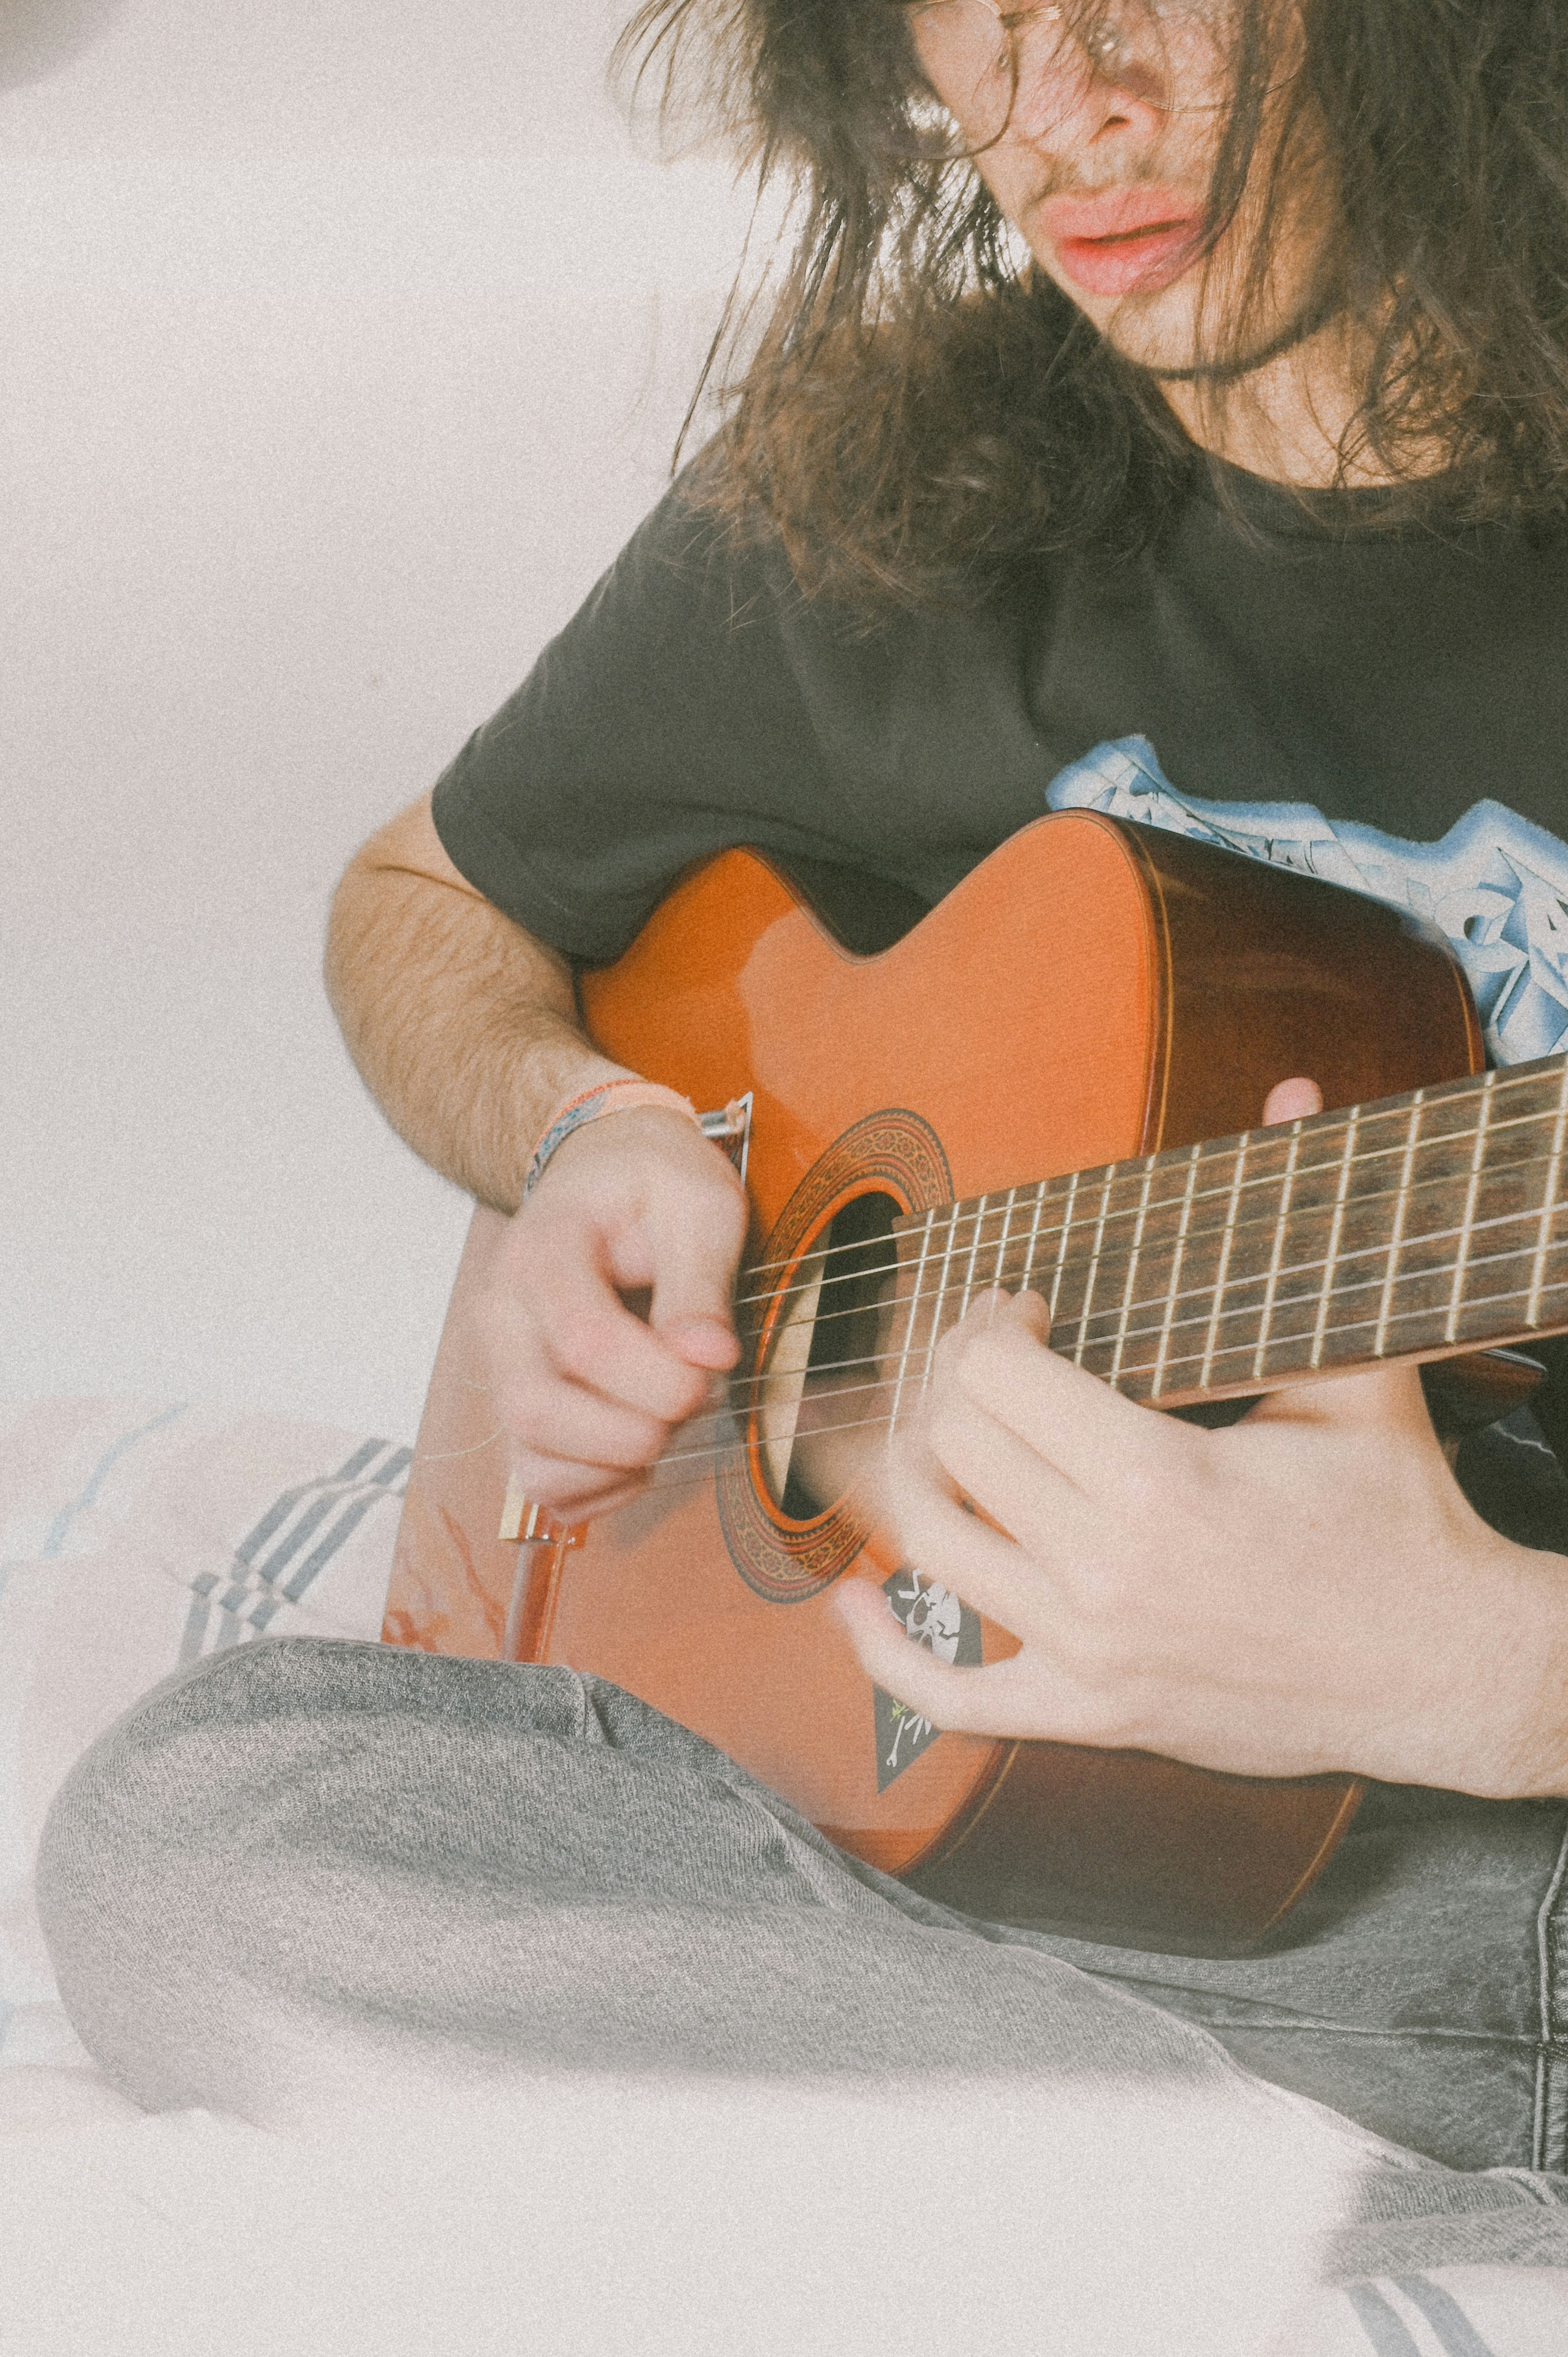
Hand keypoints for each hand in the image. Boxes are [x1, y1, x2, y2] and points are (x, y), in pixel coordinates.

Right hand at [479, 1107, 748, 1519]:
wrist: (604, 1174)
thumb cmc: (654, 1185)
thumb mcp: (699, 1204)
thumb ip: (701, 1281)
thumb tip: (708, 1360)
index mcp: (541, 1252)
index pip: (582, 1341)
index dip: (657, 1377)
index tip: (715, 1368)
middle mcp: (502, 1315)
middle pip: (537, 1412)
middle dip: (633, 1432)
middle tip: (694, 1400)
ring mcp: (503, 1367)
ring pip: (534, 1461)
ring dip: (618, 1466)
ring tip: (668, 1418)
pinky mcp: (519, 1407)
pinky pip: (545, 1483)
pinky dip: (603, 1487)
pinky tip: (644, 1442)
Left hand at [835, 1079, 1567, 1797]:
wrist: (1446, 1672)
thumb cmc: (1401, 1521)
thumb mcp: (1358, 1375)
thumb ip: (1303, 1240)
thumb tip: (1293, 1092)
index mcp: (1159, 1480)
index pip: (995, 1377)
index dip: (988, 1326)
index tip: (1023, 1313)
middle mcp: (1107, 1570)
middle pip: (951, 1448)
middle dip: (951, 1384)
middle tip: (988, 1361)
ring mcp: (1091, 1653)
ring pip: (930, 1548)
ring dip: (906, 1480)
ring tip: (928, 1435)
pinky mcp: (1091, 1714)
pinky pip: (952, 1701)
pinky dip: (884, 1656)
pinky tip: (850, 1602)